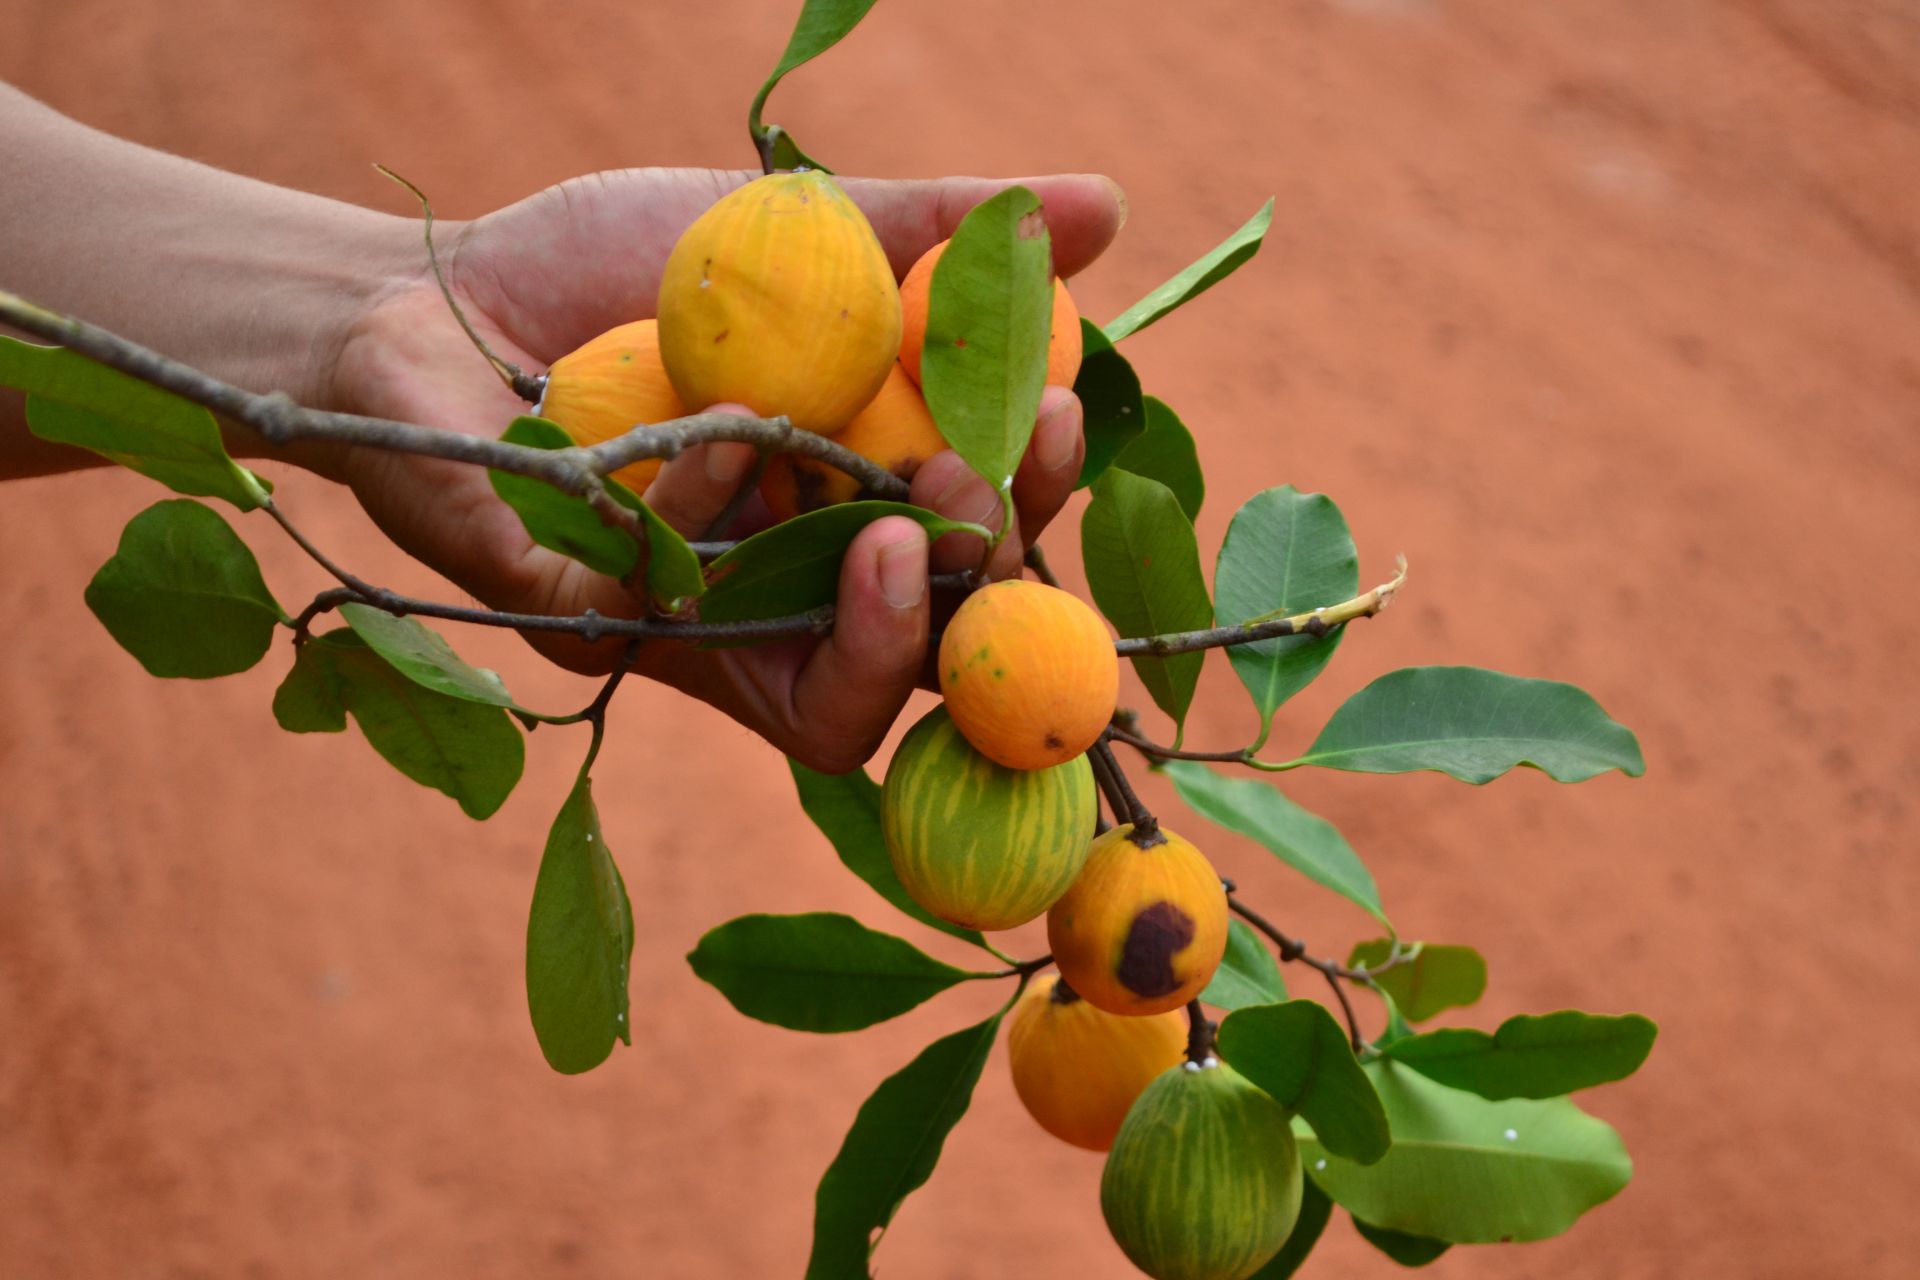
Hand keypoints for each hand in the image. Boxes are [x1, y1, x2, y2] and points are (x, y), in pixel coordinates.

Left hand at [327, 168, 1123, 770]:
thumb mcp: (792, 234)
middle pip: (931, 665)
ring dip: (892, 625)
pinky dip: (720, 516)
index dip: (1028, 528)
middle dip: (985, 586)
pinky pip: (681, 623)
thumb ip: (932, 231)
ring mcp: (693, 640)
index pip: (975, 577)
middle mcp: (785, 609)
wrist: (423, 285)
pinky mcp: (586, 633)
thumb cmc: (611, 274)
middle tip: (988, 488)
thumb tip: (1102, 206)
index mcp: (848, 528)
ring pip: (831, 713)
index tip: (1052, 422)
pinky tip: (725, 430)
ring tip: (912, 520)